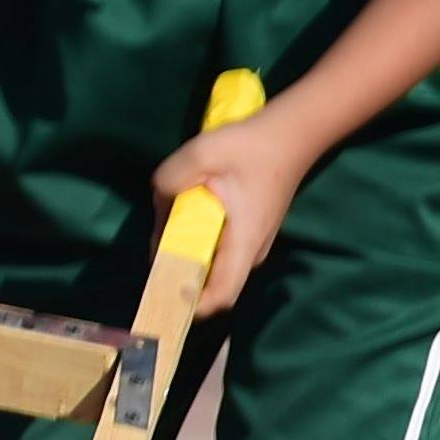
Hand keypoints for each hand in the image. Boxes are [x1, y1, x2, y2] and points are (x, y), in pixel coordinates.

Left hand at [152, 105, 325, 312]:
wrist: (288, 136)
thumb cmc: (251, 147)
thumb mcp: (202, 154)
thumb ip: (170, 181)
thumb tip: (158, 206)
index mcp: (243, 242)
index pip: (221, 295)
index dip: (190, 303)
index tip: (162, 291)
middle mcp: (249, 253)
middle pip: (210, 284)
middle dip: (177, 277)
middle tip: (152, 256)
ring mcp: (249, 245)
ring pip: (211, 267)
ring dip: (184, 256)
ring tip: (162, 232)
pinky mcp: (246, 234)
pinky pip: (215, 251)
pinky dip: (194, 244)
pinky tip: (178, 222)